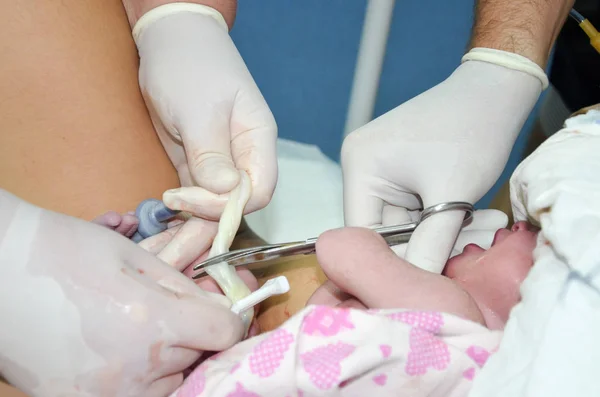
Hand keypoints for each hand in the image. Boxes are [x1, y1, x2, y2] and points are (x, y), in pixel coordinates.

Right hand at [0, 190, 242, 396]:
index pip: (225, 333)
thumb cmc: (64, 252)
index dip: (231, 316)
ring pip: (168, 385)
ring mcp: (103, 395)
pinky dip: (136, 379)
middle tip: (175, 313)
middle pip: (198, 359)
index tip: (221, 307)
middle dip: (196, 336)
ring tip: (141, 330)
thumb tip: (222, 304)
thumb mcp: (135, 258)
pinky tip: (116, 350)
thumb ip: (186, 287)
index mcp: (152, 322)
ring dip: (169, 361)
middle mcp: (133, 370)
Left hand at [133, 4, 277, 260]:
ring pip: (212, 206)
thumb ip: (212, 154)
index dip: (229, 205)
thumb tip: (226, 195)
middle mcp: (243, 158)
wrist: (168, 42)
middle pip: (236, 205)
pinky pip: (192, 198)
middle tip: (168, 237)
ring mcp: (219, 163)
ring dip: (187, 225)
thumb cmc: (191, 65)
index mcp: (257, 141)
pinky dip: (178, 214)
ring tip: (158, 245)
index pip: (259, 190)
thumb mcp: (199, 109)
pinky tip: (160, 229)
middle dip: (205, 225)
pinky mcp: (195, 165)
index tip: (189, 198)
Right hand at [342, 49, 544, 272]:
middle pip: (383, 229)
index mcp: (361, 167)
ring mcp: (379, 167)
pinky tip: (473, 217)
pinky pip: (414, 208)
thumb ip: (432, 247)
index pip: (362, 233)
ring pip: (404, 222)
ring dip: (439, 232)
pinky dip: (441, 217)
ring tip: (483, 229)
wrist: (495, 90)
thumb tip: (416, 292)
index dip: (391, 261)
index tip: (423, 283)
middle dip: (423, 245)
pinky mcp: (399, 170)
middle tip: (463, 257)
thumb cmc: (472, 133)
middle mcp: (361, 167)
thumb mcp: (452, 195)